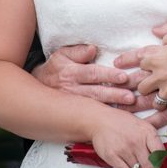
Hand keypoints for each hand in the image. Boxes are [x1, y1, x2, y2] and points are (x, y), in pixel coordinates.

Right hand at [33, 43, 147, 110]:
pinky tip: (119, 118)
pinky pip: (92, 115)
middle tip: (131, 97)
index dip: (107, 75)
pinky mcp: (75, 113)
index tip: (123, 77)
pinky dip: (106, 116)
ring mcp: (73, 104)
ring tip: (129, 108)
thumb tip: (93, 49)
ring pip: (95, 106)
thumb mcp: (61, 55)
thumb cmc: (55, 69)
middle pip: (96, 93)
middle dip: (114, 95)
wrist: (35, 89)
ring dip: (113, 107)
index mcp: (71, 73)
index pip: (92, 73)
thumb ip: (78, 51)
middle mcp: (72, 90)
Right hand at [89, 110, 163, 167]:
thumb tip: (165, 154)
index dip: (163, 165)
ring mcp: (124, 150)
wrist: (100, 120)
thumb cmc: (122, 122)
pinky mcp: (113, 157)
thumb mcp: (142, 125)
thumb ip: (153, 139)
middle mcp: (137, 141)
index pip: (161, 154)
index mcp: (147, 132)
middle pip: (151, 167)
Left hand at [133, 28, 166, 107]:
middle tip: (157, 84)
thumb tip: (156, 32)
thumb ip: (164, 34)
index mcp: (156, 59)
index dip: (148, 66)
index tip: (155, 66)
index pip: (141, 65)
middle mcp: (159, 76)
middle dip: (148, 87)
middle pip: (142, 88)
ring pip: (156, 103)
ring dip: (161, 100)